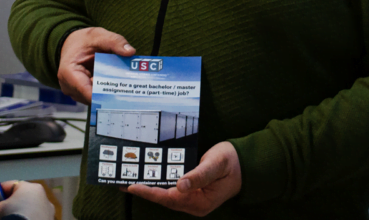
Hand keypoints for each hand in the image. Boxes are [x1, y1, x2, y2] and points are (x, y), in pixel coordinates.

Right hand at [0, 180, 54, 219]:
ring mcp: (47, 210)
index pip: (9, 186)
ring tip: (4, 219)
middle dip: (6, 205)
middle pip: (19, 198)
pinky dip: (24, 219)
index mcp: (30, 188)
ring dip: (15, 213)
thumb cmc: (12, 217)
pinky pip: (32, 217)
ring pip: (27, 209)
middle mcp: (42, 196)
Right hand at [57, 27, 135, 103]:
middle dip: (110, 94)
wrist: (73, 43)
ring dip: (108, 94)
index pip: (87, 92)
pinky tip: (118, 86)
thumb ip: (115, 42)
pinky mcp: (80, 93)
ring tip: (126, 87)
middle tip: (130, 91)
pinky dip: (105, 92)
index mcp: (69, 73)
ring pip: (94, 99)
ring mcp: (74, 92)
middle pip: (92, 98)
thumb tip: (130, 52)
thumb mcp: (99, 36)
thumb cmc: (84, 40)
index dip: (104, 96)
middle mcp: (69, 86)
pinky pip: (94, 97)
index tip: (121, 96)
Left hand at [127, 141, 241, 215]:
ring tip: (129, 180)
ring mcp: (193, 200)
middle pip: (164, 199)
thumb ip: (200, 175)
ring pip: (166, 196)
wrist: (245, 165)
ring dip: (149, 189)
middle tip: (122, 182)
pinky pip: (171, 191)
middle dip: (144, 191)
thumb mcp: (217, 164)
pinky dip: (159, 185)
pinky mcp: (191, 193)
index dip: (150, 192)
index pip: (169, 198)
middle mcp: (194, 204)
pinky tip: (148, 178)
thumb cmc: (232, 163)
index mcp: (200, 201)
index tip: (133, 186)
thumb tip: (181, 185)